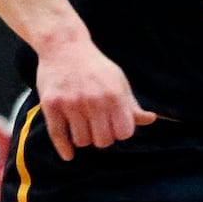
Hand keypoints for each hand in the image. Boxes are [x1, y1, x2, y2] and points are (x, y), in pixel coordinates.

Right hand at [35, 38, 156, 160]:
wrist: (65, 47)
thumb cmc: (96, 67)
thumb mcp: (119, 82)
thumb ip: (132, 104)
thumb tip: (151, 120)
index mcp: (114, 96)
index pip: (124, 133)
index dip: (120, 133)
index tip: (115, 127)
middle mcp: (94, 101)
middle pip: (103, 141)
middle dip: (102, 138)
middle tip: (98, 129)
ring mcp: (71, 104)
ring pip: (82, 141)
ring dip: (83, 139)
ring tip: (83, 128)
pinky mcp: (51, 105)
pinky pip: (58, 136)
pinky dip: (64, 149)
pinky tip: (69, 154)